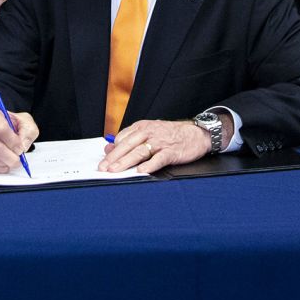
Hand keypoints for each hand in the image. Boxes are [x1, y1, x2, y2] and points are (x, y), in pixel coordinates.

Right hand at [0, 106, 38, 173]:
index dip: (12, 141)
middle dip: (10, 156)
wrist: (0, 131)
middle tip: (19, 160)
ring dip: (6, 163)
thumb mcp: (25, 122)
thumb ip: (28, 131)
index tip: (20, 148)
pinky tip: (5, 164)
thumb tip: (22, 145)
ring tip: (13, 160)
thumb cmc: (12, 126)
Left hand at [99, 118, 219, 172]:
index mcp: (142, 127)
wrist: (196, 133)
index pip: (122, 138)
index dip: (111, 151)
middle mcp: (149, 133)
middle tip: (103, 168)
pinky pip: (158, 159)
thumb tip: (109, 148)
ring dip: (125, 162)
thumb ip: (129, 139)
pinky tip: (141, 171)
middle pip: (127, 145)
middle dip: (113, 158)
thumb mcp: (149, 132)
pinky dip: (149, 165)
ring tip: (115, 171)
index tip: (103, 162)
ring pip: (139, 152)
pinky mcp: (171, 152)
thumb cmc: (171, 134)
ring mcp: (160, 142)